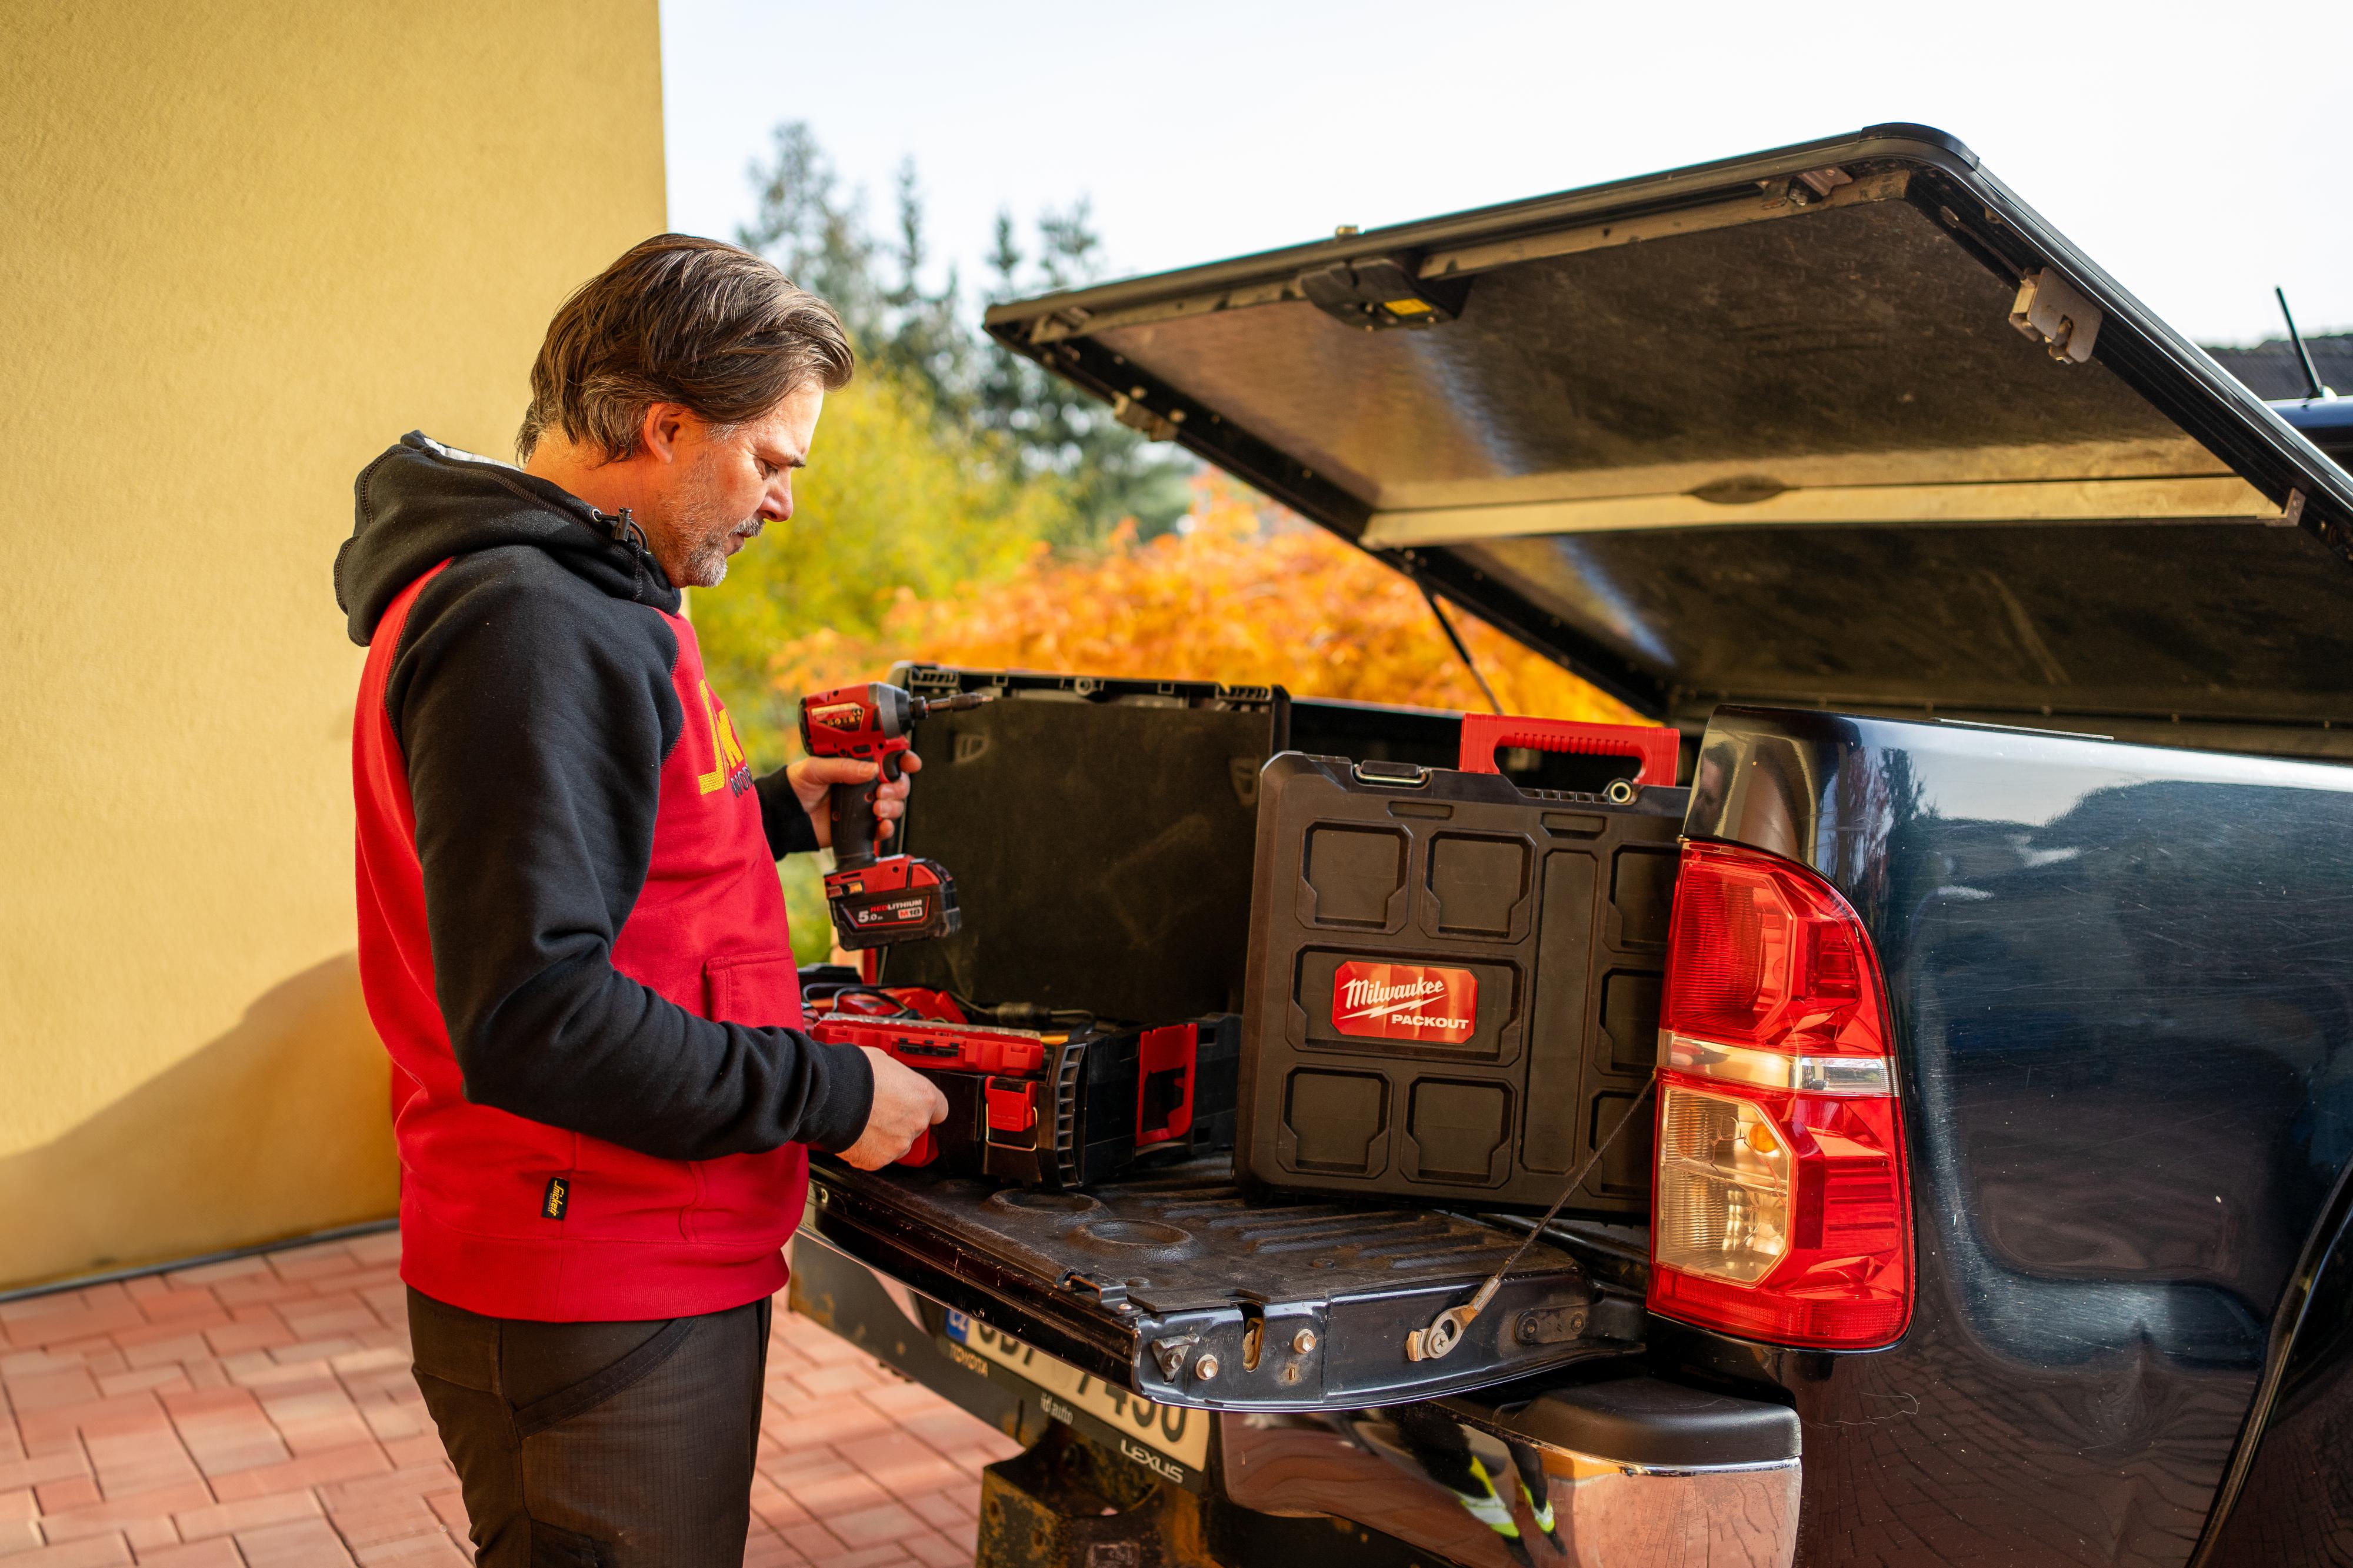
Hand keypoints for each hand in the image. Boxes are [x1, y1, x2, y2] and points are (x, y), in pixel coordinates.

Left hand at [786, 751, 921, 849]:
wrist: (786, 815)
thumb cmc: (798, 786)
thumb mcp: (816, 768)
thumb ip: (842, 767)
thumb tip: (871, 769)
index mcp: (857, 763)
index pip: (889, 757)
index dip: (904, 758)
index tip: (910, 762)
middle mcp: (866, 782)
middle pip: (899, 781)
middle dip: (899, 785)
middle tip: (884, 790)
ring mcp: (866, 804)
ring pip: (896, 804)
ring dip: (893, 806)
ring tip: (877, 807)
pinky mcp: (863, 826)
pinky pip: (884, 828)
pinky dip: (887, 827)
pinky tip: (880, 824)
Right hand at [835, 1047, 949, 1169]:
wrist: (829, 1095)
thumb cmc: (854, 1074)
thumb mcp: (886, 1063)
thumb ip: (899, 1079)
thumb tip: (894, 1080)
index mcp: (924, 1097)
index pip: (939, 1109)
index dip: (925, 1108)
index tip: (916, 1107)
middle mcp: (916, 1122)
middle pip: (915, 1127)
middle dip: (900, 1121)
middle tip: (880, 1110)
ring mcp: (898, 1144)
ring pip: (896, 1144)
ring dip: (884, 1136)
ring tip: (864, 1121)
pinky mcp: (878, 1160)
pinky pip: (876, 1156)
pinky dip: (867, 1148)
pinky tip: (856, 1133)